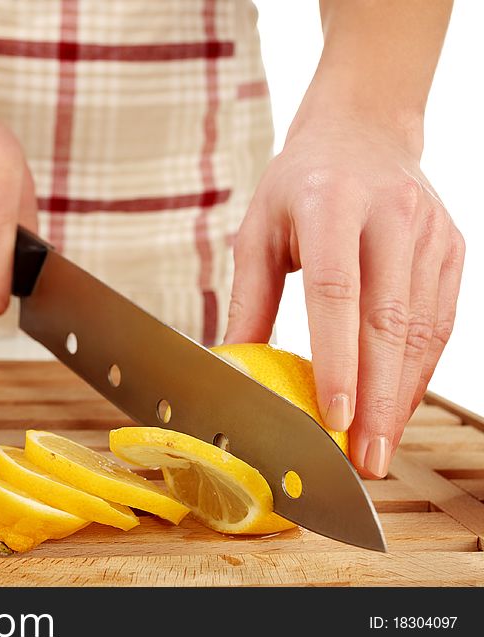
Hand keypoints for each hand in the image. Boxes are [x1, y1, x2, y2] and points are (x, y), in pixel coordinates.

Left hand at [224, 116, 464, 477]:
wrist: (363, 131)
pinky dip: (420, 371)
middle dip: (378, 400)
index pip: (336, 293)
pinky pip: (440, 322)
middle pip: (388, 322)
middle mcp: (390, 216)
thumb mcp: (258, 231)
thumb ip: (249, 301)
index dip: (338, 360)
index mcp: (330, 205)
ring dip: (402, 397)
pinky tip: (400, 407)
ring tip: (380, 448)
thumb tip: (231, 367)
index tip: (334, 416)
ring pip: (421, 330)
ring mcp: (429, 233)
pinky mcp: (451, 249)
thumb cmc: (298, 185)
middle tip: (363, 458)